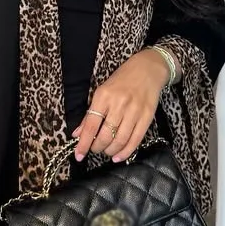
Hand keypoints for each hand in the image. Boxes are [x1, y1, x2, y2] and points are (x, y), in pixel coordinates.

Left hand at [72, 49, 171, 163]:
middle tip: (95, 149)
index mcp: (104, 96)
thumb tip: (77, 134)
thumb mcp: (102, 92)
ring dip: (110, 151)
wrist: (147, 69)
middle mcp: (119, 104)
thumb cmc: (122, 80)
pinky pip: (135, 140)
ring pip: (120, 140)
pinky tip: (118, 156)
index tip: (79, 155)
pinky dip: (125, 152)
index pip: (91, 125)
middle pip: (106, 136)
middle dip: (97, 148)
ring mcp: (134, 111)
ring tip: (106, 151)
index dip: (84, 143)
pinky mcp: (147, 117)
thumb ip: (90, 114)